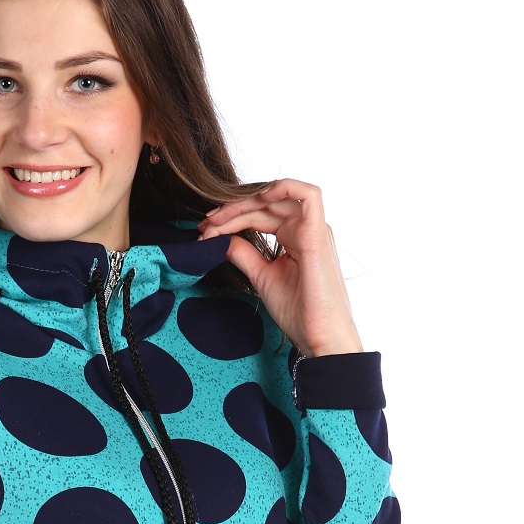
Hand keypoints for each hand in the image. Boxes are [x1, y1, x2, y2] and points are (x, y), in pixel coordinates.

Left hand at [197, 179, 363, 357]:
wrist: (319, 336)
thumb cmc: (299, 312)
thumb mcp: (261, 277)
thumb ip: (243, 254)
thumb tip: (221, 239)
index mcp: (294, 238)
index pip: (260, 215)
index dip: (231, 218)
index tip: (205, 231)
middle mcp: (305, 229)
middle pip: (265, 205)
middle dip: (231, 210)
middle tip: (205, 224)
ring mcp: (314, 229)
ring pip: (278, 197)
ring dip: (246, 202)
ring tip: (220, 217)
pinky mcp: (318, 234)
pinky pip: (308, 195)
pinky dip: (284, 188)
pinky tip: (259, 199)